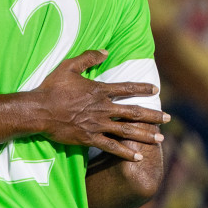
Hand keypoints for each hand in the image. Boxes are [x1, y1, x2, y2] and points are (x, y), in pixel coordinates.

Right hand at [32, 49, 166, 161]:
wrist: (39, 110)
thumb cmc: (52, 87)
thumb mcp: (68, 66)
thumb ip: (88, 58)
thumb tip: (105, 51)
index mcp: (99, 90)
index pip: (127, 88)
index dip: (143, 88)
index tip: (156, 90)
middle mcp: (103, 108)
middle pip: (133, 112)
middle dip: (153, 116)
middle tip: (168, 119)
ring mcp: (97, 124)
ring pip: (127, 131)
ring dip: (145, 134)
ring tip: (160, 138)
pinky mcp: (89, 138)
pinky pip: (111, 146)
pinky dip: (125, 152)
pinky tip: (137, 156)